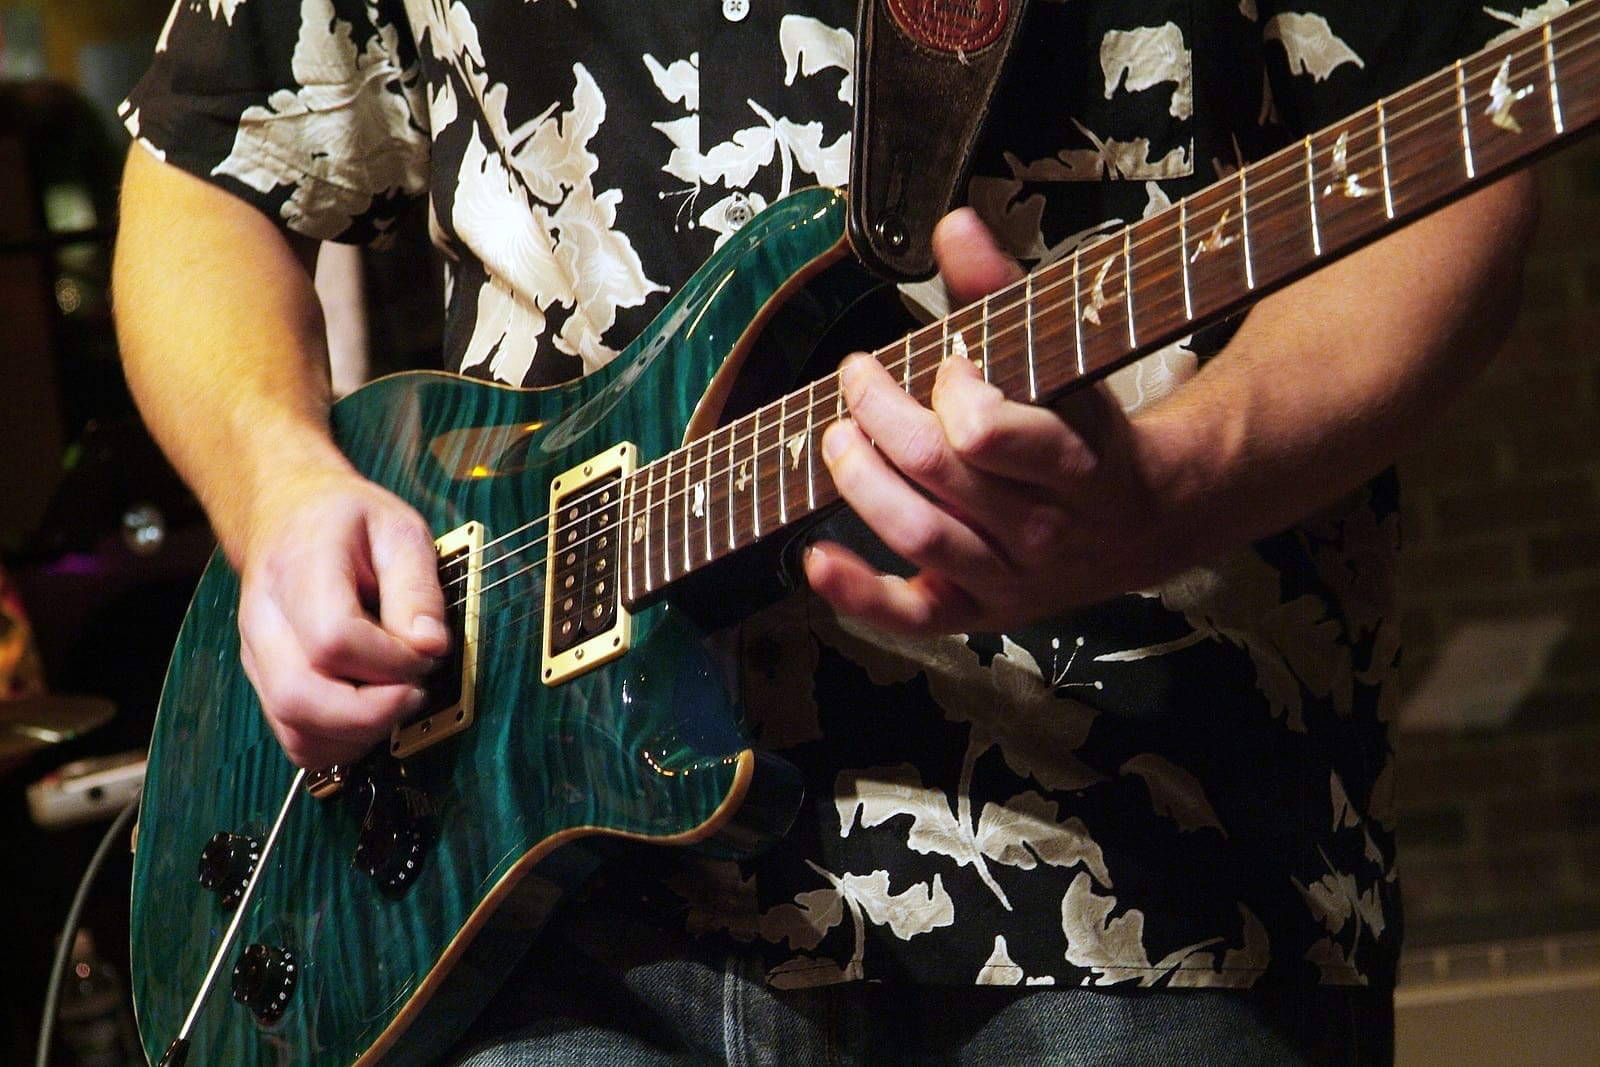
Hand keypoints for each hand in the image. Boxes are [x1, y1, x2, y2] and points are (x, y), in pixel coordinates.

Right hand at [235, 463, 448, 766]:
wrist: (288, 513)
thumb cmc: (348, 521)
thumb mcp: (399, 531)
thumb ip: (417, 588)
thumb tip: (431, 647)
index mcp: (298, 569)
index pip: (333, 639)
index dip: (389, 662)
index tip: (427, 654)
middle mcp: (264, 619)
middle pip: (300, 696)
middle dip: (372, 712)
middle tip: (416, 692)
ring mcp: (257, 655)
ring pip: (294, 727)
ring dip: (357, 733)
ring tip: (397, 702)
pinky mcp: (265, 680)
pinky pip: (294, 736)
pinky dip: (338, 743)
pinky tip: (372, 717)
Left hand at [804, 209, 1172, 634]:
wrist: (1142, 523)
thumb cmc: (1091, 432)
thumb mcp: (1065, 361)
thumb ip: (1005, 294)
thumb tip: (954, 225)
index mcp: (1074, 463)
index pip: (989, 432)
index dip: (950, 390)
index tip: (947, 361)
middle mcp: (1042, 528)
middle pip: (939, 471)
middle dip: (882, 414)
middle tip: (858, 377)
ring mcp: (1008, 575)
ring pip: (919, 533)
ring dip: (861, 482)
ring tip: (837, 436)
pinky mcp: (978, 609)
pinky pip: (912, 615)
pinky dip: (858, 593)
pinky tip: (816, 558)